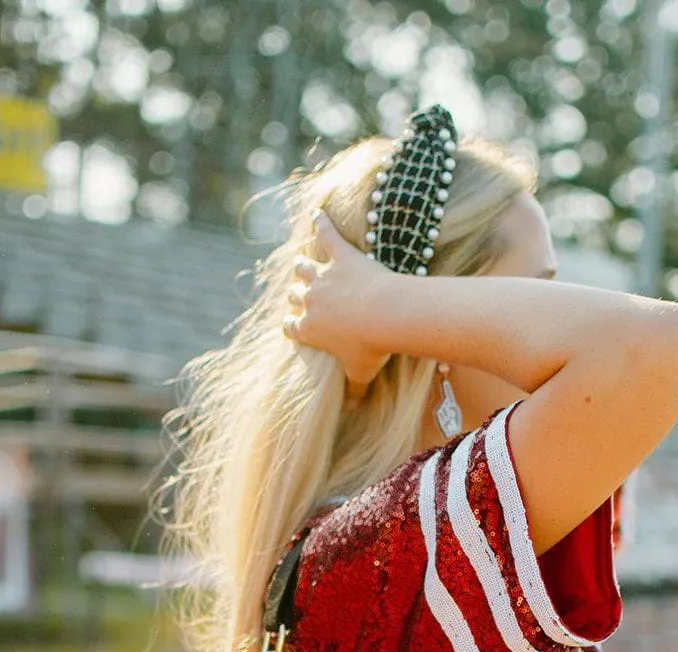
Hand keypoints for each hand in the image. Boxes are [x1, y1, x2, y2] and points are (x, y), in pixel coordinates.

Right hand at [283, 211, 394, 391]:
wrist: (387, 315)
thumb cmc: (372, 349)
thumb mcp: (361, 376)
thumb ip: (353, 392)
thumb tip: (352, 412)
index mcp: (309, 330)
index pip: (290, 327)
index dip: (292, 325)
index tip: (295, 325)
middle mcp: (309, 302)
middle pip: (294, 295)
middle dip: (296, 295)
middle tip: (301, 294)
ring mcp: (323, 277)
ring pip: (302, 267)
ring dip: (302, 266)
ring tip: (301, 263)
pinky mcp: (341, 256)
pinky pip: (327, 235)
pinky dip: (322, 223)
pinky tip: (319, 214)